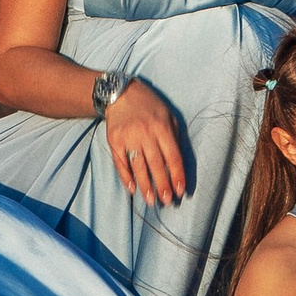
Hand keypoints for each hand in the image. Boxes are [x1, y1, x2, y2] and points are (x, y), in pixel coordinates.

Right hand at [103, 79, 186, 206]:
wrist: (120, 93)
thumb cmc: (149, 106)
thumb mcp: (168, 115)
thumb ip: (174, 137)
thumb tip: (177, 164)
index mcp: (162, 127)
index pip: (173, 157)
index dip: (177, 175)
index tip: (180, 190)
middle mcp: (145, 133)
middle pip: (156, 165)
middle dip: (162, 185)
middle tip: (166, 202)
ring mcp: (128, 137)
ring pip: (138, 167)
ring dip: (145, 186)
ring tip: (151, 201)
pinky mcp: (114, 140)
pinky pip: (121, 163)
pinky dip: (126, 177)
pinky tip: (132, 189)